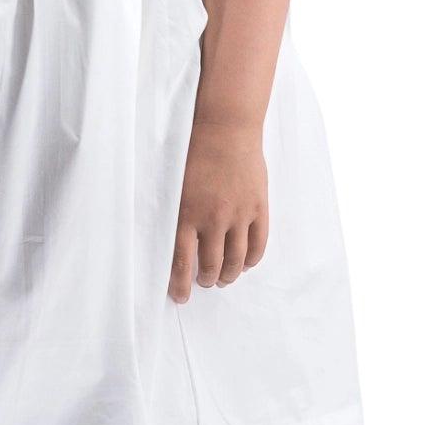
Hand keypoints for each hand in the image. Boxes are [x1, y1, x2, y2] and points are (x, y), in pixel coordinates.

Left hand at [167, 119, 268, 301]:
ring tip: (224, 278)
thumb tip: (165, 239)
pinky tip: (246, 264)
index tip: (180, 297)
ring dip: (230, 275)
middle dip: (207, 280)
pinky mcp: (257, 207)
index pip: (181, 263)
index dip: (180, 285)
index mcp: (186, 214)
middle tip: (204, 282)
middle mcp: (212, 219)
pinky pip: (258, 243)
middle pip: (211, 265)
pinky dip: (252, 259)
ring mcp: (238, 214)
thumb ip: (172, 212)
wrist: (225, 127)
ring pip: (236, 260)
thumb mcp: (173, 182)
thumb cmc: (193, 150)